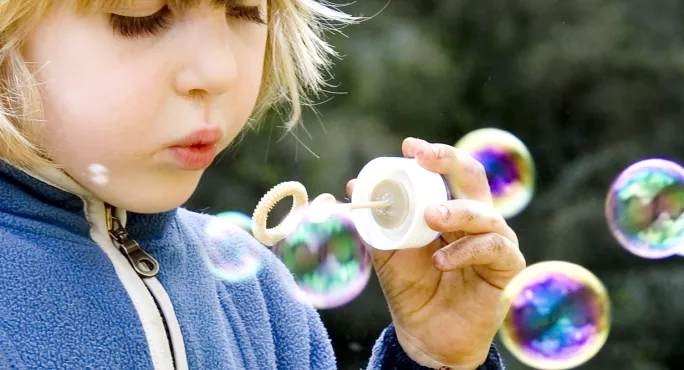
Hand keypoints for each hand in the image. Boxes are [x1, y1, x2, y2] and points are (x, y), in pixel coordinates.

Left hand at [346, 137, 525, 369]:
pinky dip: (465, 250)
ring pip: (484, 213)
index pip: (448, 172)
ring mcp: (495, 240)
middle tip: (423, 159)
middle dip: (449, 161)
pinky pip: (492, 248)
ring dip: (456, 211)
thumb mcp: (387, 251)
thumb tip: (353, 186)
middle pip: (473, 177)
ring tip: (430, 218)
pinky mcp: (507, 266)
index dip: (433, 155)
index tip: (410, 147)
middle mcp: (476, 218)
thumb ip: (376, 222)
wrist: (426, 335)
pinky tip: (441, 261)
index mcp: (450, 209)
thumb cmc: (411, 288)